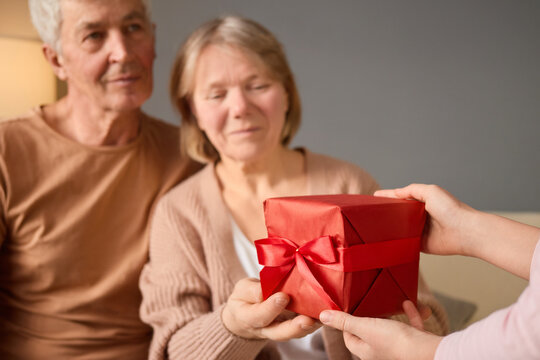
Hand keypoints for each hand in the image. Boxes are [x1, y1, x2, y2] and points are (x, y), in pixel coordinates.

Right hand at [221, 278, 319, 339]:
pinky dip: (314, 322)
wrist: (244, 316)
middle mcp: (265, 329)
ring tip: (321, 317)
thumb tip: (266, 290)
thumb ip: (252, 291)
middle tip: (307, 319)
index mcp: (248, 317)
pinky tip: (325, 313)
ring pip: (294, 334)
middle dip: (295, 327)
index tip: (283, 296)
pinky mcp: (290, 329)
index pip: (259, 316)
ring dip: (309, 327)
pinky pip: (302, 329)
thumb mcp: (241, 290)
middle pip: (280, 333)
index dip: (271, 307)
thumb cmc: (244, 299)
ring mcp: (278, 331)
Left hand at [319, 301, 441, 359]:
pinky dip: (409, 314)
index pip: (349, 338)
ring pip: (391, 329)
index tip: (346, 308)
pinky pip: (411, 326)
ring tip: (386, 302)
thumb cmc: (395, 342)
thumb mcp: (365, 327)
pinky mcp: (415, 342)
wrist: (428, 352)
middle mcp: (381, 352)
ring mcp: (399, 348)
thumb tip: (322, 316)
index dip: (346, 323)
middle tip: (365, 302)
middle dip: (368, 318)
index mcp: (366, 351)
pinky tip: (407, 302)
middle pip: (369, 333)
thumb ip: (344, 321)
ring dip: (390, 315)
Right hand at [375, 184, 474, 255]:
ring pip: (399, 229)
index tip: (372, 198)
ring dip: (390, 228)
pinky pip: (404, 243)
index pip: (400, 198)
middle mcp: (419, 216)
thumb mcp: (430, 191)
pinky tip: (386, 241)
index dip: (387, 198)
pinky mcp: (420, 245)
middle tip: (369, 214)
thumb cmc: (451, 209)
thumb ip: (411, 190)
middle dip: (385, 214)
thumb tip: (396, 192)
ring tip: (373, 227)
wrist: (464, 232)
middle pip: (397, 214)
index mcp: (421, 202)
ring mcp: (419, 231)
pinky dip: (397, 242)